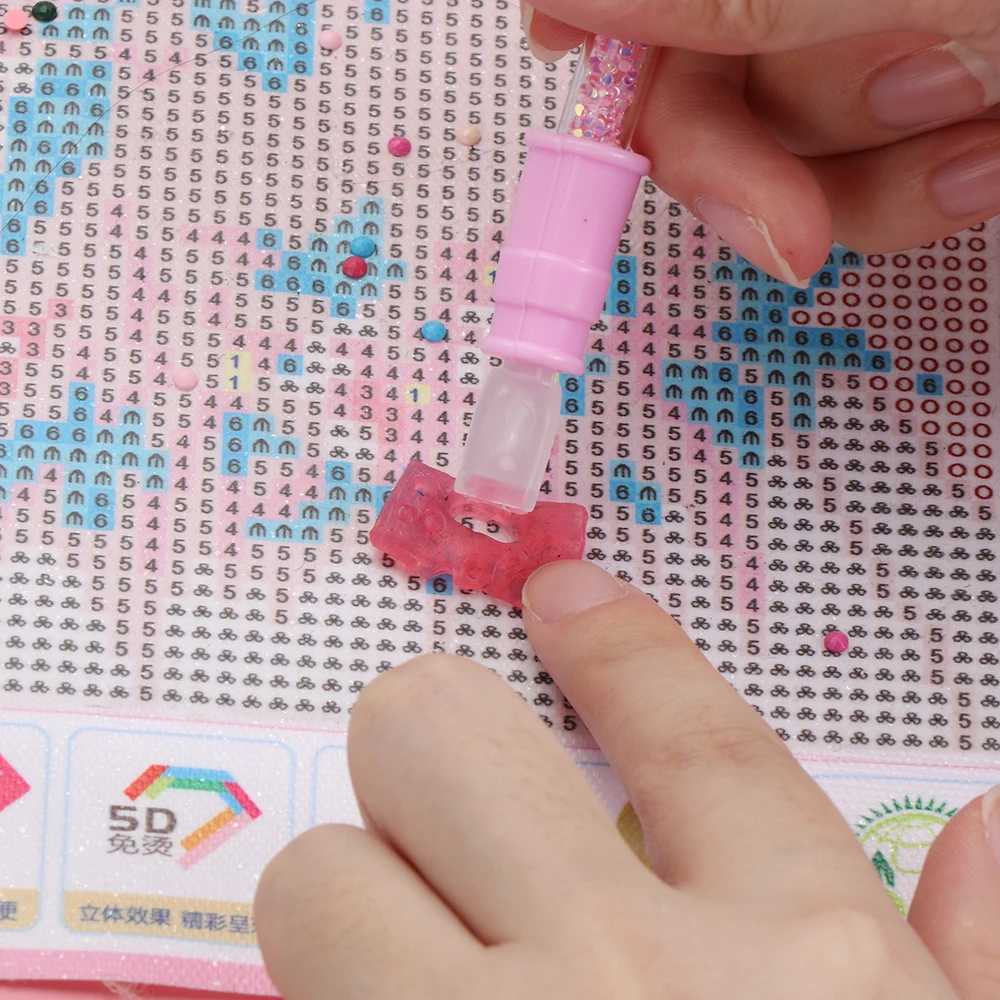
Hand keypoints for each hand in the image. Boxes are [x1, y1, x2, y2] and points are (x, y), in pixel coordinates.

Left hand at [255, 561, 999, 998]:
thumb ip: (982, 959)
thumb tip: (995, 832)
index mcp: (801, 957)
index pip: (688, 728)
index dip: (615, 645)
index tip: (560, 594)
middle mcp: (628, 981)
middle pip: (436, 736)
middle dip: (430, 759)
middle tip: (455, 822)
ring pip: (320, 873)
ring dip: (355, 900)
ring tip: (413, 958)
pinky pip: (286, 997)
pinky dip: (322, 996)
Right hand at [521, 1, 999, 285]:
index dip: (603, 21)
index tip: (576, 77)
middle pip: (704, 69)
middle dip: (744, 159)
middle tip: (787, 228)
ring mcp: (884, 33)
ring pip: (788, 138)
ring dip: (867, 173)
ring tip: (981, 124)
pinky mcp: (933, 101)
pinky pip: (868, 176)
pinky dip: (919, 189)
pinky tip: (993, 150)